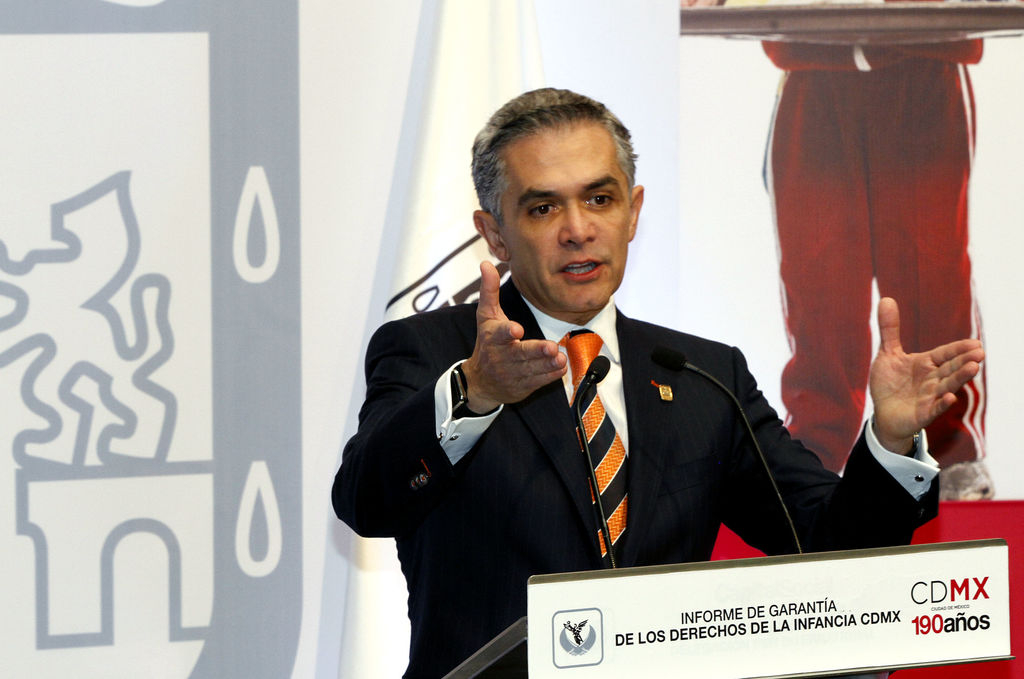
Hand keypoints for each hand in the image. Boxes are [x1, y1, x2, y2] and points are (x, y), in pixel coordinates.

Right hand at [460, 262, 566, 411]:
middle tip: (550, 347)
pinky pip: (539, 380)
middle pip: (520, 354)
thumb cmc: (487, 343)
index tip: (516, 330)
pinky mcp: (524, 386)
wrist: (481, 382)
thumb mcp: (485, 316)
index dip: (507, 332)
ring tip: (560, 357)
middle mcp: (501, 357)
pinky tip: (561, 366)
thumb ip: (489, 290)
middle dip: (535, 351)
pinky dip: (550, 374)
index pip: (498, 333)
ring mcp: (513, 373)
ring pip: (533, 368)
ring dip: (547, 363)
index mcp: (492, 337)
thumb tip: (485, 263)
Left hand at [869, 297, 983, 453]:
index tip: (975, 343)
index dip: (958, 349)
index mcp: (926, 364)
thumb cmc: (890, 383)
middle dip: (964, 361)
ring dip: (960, 378)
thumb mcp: (888, 354)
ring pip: (947, 386)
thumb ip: (890, 329)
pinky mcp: (923, 414)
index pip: (945, 354)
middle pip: (950, 369)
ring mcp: (929, 397)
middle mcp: (932, 379)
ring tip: (973, 368)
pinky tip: (950, 398)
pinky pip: (934, 408)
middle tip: (980, 353)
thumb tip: (886, 299)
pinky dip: (942, 404)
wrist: (883, 413)